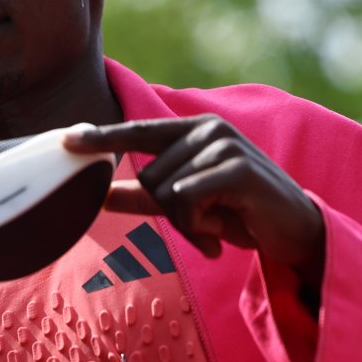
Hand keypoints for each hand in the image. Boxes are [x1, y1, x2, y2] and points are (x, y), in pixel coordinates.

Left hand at [64, 115, 324, 287]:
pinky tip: (224, 232)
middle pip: (149, 177)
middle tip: (204, 223)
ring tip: (218, 225)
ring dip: (187, 223)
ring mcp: (224, 144)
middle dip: (169, 212)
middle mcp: (207, 129)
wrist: (296, 231)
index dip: (101, 138)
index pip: (137, 132)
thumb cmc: (240, 213)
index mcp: (192, 130)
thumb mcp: (186, 206)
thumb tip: (101, 196)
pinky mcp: (237, 167)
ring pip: (166, 192)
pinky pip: (187, 199)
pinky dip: (199, 224)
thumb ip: (144, 197)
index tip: (66, 141)